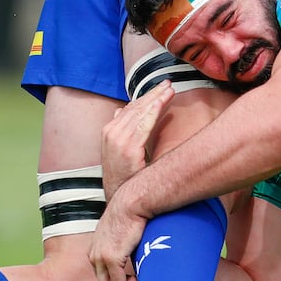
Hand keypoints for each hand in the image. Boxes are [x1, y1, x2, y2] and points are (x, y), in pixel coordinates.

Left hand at [89, 197, 145, 280]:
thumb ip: (125, 245)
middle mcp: (94, 255)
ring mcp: (101, 258)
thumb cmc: (133, 213)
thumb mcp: (124, 231)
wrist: (132, 202)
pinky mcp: (112, 259)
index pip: (102, 273)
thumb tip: (136, 252)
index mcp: (96, 248)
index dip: (116, 280)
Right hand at [101, 80, 173, 199]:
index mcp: (110, 130)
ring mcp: (118, 139)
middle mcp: (112, 132)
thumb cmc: (122, 174)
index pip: (130, 108)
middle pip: (136, 107)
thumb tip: (120, 110)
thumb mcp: (118, 149)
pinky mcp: (128, 148)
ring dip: (156, 99)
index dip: (146, 97)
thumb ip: (120, 129)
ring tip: (170, 90)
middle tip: (169, 83)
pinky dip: (153, 112)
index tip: (161, 89)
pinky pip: (143, 125)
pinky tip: (162, 102)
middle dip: (153, 94)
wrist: (117, 196)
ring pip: (140, 112)